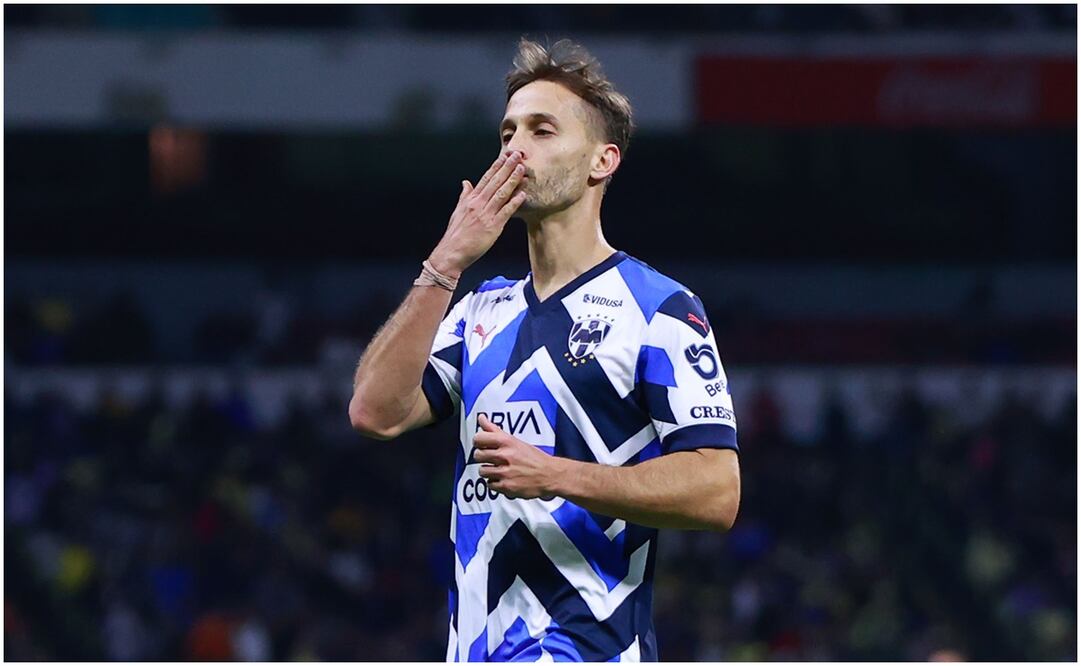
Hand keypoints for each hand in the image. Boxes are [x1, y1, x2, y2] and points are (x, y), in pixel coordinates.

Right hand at [427, 150, 528, 277]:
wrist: (451, 251)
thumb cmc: (456, 233)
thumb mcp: (458, 210)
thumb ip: (464, 195)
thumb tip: (466, 183)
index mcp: (471, 199)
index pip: (486, 178)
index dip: (497, 166)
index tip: (505, 156)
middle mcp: (478, 204)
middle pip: (495, 182)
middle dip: (507, 167)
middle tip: (517, 156)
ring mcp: (486, 214)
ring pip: (501, 193)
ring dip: (512, 180)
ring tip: (522, 169)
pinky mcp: (492, 226)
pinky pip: (505, 211)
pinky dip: (514, 202)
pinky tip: (522, 194)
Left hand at [473, 414, 562, 499]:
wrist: (550, 475)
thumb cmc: (534, 458)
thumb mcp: (515, 440)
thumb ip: (495, 430)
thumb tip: (481, 418)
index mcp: (507, 442)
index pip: (479, 438)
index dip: (478, 442)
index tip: (481, 444)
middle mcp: (505, 456)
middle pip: (478, 455)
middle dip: (482, 457)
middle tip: (490, 458)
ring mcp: (505, 472)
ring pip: (482, 471)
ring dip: (488, 471)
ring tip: (498, 469)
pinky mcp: (506, 486)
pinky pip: (490, 485)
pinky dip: (495, 483)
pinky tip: (503, 479)